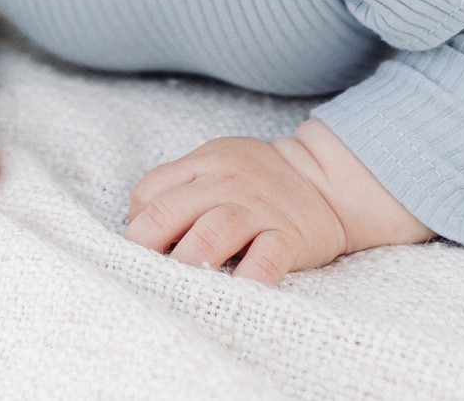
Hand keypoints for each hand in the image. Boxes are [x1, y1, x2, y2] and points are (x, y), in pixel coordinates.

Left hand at [125, 120, 433, 284]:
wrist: (329, 180)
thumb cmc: (259, 181)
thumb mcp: (218, 165)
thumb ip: (182, 188)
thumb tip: (140, 230)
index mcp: (204, 164)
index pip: (151, 190)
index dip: (135, 224)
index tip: (134, 253)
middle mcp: (226, 183)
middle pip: (170, 211)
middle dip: (144, 248)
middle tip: (136, 278)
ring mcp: (259, 209)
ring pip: (213, 232)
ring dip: (187, 262)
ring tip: (172, 291)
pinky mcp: (289, 236)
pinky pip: (266, 259)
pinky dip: (247, 279)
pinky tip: (231, 299)